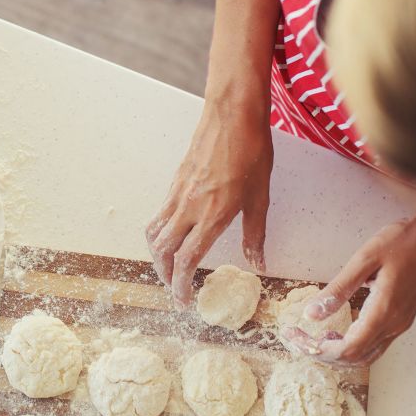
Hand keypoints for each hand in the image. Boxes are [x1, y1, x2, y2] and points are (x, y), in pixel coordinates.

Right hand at [146, 101, 272, 307]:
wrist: (232, 115)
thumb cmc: (251, 152)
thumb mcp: (260, 198)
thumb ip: (255, 234)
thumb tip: (258, 263)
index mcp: (211, 216)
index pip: (186, 260)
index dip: (181, 285)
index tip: (184, 301)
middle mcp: (188, 207)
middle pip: (162, 250)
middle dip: (164, 274)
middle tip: (174, 288)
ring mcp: (178, 192)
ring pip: (154, 231)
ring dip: (157, 254)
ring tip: (168, 266)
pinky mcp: (175, 180)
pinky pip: (159, 212)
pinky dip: (159, 231)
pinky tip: (173, 233)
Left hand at [284, 212, 415, 365]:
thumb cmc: (403, 242)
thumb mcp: (365, 260)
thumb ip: (338, 289)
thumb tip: (311, 314)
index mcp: (383, 312)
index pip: (348, 349)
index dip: (318, 349)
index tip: (296, 336)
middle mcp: (394, 325)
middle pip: (356, 358)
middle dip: (324, 354)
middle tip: (299, 338)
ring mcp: (401, 323)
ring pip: (367, 355)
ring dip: (339, 353)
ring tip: (315, 336)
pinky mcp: (403, 317)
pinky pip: (375, 343)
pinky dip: (354, 345)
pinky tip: (338, 329)